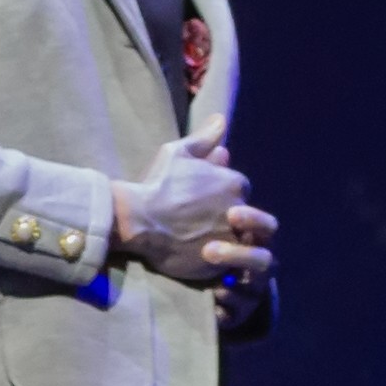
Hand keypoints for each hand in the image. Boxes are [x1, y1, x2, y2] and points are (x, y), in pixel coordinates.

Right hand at [110, 138, 274, 290]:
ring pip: (243, 242)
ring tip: (209, 243)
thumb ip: (204, 138)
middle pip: (247, 216)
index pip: (240, 190)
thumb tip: (222, 120)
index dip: (223, 194)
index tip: (204, 200)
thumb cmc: (157, 184)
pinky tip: (204, 258)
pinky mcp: (221, 264)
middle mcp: (239, 210)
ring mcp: (232, 239)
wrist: (138, 219)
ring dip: (231, 242)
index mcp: (234, 183)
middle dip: (231, 218)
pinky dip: (222, 263)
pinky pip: (231, 265)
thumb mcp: (178, 153)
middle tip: (204, 222)